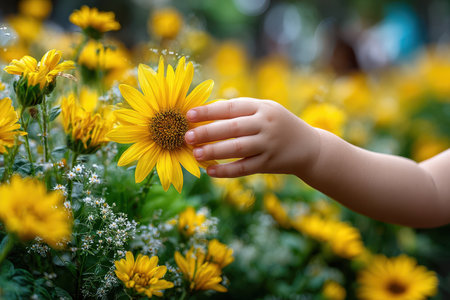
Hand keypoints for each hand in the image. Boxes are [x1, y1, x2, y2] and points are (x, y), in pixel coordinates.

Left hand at [184, 98, 319, 177]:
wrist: (310, 147)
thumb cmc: (278, 125)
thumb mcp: (266, 110)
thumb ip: (240, 110)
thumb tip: (205, 113)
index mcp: (262, 108)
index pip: (231, 107)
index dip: (208, 111)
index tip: (188, 115)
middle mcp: (266, 125)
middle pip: (233, 128)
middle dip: (208, 132)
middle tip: (187, 137)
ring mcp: (268, 145)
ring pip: (237, 149)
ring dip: (214, 151)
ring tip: (195, 154)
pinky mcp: (269, 164)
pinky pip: (244, 168)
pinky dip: (226, 171)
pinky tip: (210, 171)